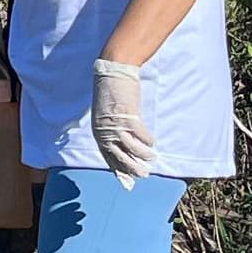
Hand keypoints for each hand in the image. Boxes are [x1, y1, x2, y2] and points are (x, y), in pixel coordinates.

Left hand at [88, 58, 159, 182]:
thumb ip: (109, 129)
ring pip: (132, 149)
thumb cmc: (110, 93)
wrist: (113, 71)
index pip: (108, 158)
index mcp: (98, 133)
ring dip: (143, 156)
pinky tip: (152, 143)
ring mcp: (117, 125)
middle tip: (144, 175)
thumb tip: (120, 143)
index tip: (128, 181)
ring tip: (152, 159)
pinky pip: (142, 135)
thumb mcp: (105, 115)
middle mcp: (105, 132)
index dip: (119, 170)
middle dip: (132, 169)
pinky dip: (148, 141)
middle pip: (120, 157)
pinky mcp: (129, 117)